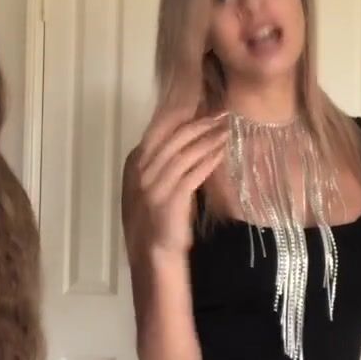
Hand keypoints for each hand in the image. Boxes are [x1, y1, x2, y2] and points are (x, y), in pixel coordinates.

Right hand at [124, 109, 228, 254]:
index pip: (159, 130)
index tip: (203, 107)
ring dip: (208, 139)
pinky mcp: (171, 199)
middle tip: (221, 113)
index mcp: (134, 163)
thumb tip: (182, 139)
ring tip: (226, 129)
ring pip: (185, 152)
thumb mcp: (150, 185)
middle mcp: (141, 171)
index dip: (183, 116)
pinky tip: (222, 152)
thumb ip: (159, 163)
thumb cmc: (155, 218)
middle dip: (200, 122)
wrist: (152, 252)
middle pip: (174, 137)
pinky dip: (209, 160)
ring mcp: (155, 185)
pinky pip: (194, 173)